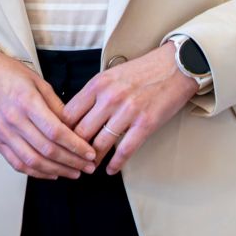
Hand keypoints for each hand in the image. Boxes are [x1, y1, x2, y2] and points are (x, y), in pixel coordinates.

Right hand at [0, 49, 95, 178]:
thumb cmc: (11, 74)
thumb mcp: (39, 82)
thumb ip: (57, 106)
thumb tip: (75, 128)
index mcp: (27, 102)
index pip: (55, 131)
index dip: (75, 146)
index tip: (90, 152)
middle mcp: (14, 120)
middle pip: (47, 149)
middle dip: (72, 161)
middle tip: (89, 167)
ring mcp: (3, 133)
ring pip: (33, 161)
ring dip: (57, 171)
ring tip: (75, 173)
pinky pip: (18, 164)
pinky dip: (37, 172)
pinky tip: (52, 174)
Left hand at [62, 44, 196, 175]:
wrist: (175, 66)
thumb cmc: (142, 71)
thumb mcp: (110, 75)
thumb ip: (93, 94)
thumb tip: (75, 116)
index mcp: (97, 84)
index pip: (68, 114)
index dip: (61, 132)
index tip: (61, 142)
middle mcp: (109, 98)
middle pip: (81, 132)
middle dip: (74, 150)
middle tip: (72, 160)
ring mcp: (127, 111)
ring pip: (100, 144)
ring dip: (93, 159)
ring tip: (89, 167)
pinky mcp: (145, 124)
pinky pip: (125, 150)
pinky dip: (116, 163)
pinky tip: (111, 169)